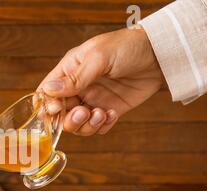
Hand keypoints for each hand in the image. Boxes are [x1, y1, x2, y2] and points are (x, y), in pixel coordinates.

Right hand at [38, 27, 163, 135]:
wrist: (159, 54)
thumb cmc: (126, 47)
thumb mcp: (98, 58)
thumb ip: (75, 78)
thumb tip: (49, 91)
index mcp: (69, 71)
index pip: (47, 92)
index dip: (47, 105)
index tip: (57, 108)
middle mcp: (78, 88)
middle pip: (60, 114)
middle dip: (69, 119)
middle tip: (84, 112)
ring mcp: (93, 101)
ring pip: (77, 125)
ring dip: (86, 125)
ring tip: (101, 114)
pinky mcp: (109, 111)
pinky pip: (97, 128)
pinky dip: (102, 126)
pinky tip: (113, 113)